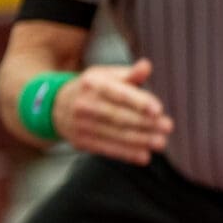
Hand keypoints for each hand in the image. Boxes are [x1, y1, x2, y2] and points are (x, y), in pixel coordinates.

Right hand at [52, 57, 173, 164]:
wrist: (55, 106)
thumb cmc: (91, 89)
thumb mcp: (105, 75)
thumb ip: (129, 74)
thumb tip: (146, 66)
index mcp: (93, 83)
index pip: (119, 94)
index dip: (139, 102)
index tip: (158, 109)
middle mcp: (85, 104)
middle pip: (119, 116)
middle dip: (145, 123)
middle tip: (168, 127)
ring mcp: (81, 125)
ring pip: (115, 134)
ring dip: (140, 140)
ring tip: (160, 142)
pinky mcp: (82, 142)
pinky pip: (107, 149)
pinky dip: (127, 154)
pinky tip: (144, 156)